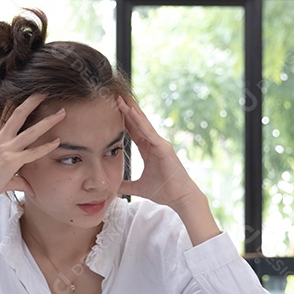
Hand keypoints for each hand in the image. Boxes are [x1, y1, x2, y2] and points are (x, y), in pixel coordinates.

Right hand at [0, 94, 64, 209]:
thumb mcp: (2, 175)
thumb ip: (19, 178)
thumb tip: (30, 187)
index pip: (6, 115)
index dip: (16, 101)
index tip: (26, 90)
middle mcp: (1, 140)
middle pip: (19, 114)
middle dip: (33, 100)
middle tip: (46, 90)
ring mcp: (6, 149)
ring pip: (31, 130)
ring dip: (48, 121)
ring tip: (62, 112)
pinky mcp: (11, 161)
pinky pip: (33, 152)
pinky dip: (46, 147)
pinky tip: (58, 141)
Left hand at [117, 95, 201, 209]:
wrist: (180, 198)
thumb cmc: (164, 191)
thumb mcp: (139, 188)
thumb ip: (125, 186)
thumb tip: (112, 188)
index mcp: (148, 150)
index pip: (133, 131)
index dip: (124, 119)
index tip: (114, 108)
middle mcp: (155, 143)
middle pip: (138, 123)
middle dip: (128, 109)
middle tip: (116, 95)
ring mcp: (160, 144)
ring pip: (142, 124)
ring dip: (131, 111)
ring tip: (121, 99)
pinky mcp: (163, 148)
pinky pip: (148, 133)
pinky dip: (139, 122)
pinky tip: (131, 112)